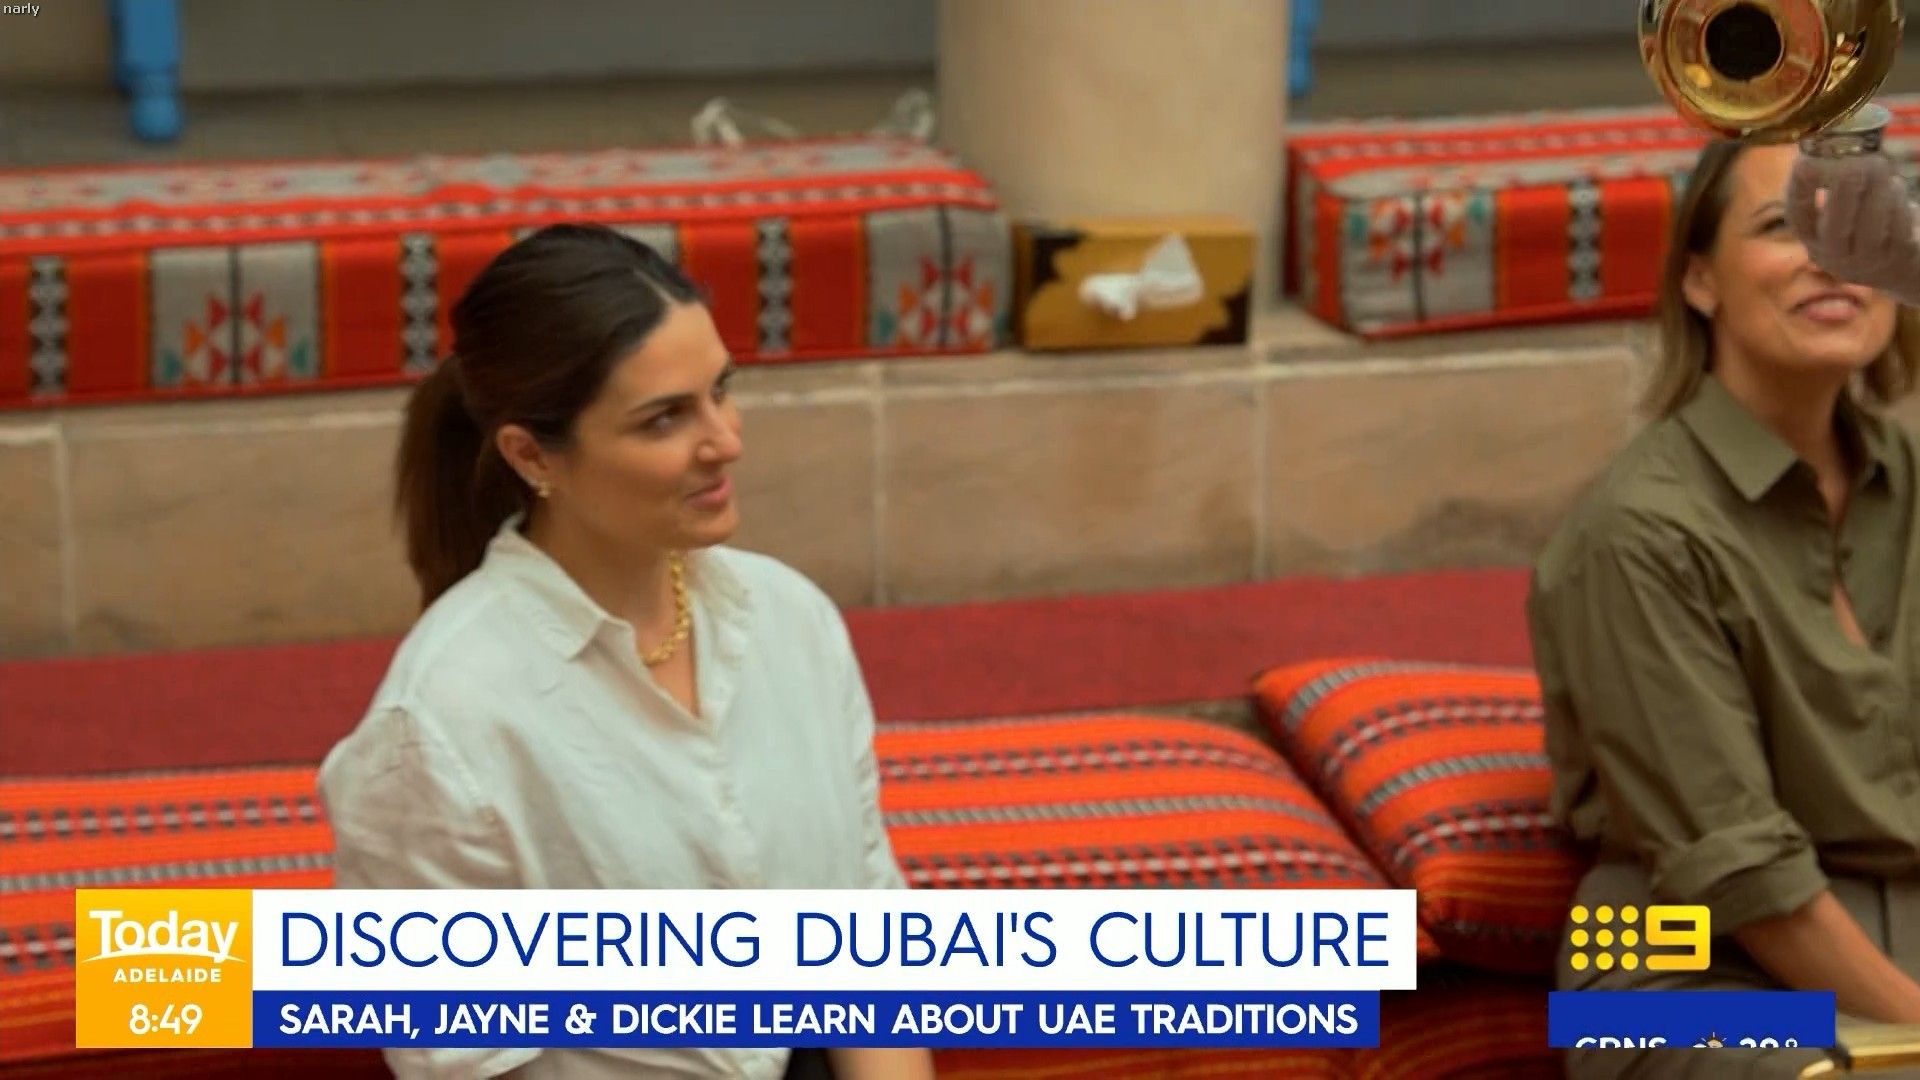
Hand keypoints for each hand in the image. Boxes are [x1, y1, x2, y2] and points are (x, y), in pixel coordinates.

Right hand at [1786, 151, 1919, 306]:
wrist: (1899, 268)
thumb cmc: (1867, 225)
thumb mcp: (1842, 213)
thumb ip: (1835, 184)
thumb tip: (1832, 139)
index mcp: (1812, 239)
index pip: (1798, 217)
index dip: (1799, 190)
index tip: (1805, 161)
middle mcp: (1833, 256)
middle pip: (1836, 226)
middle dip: (1844, 191)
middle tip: (1854, 161)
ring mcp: (1866, 261)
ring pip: (1871, 225)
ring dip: (1876, 190)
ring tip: (1880, 165)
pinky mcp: (1897, 258)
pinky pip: (1897, 227)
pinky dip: (1897, 202)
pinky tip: (1895, 187)